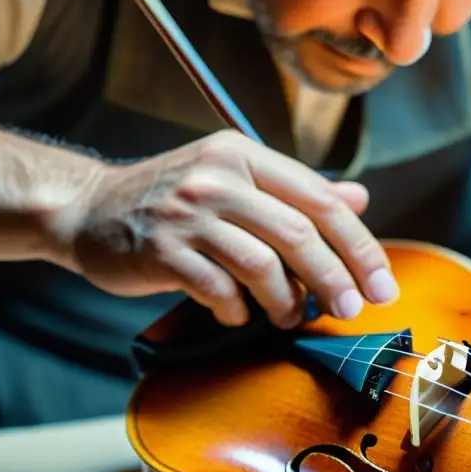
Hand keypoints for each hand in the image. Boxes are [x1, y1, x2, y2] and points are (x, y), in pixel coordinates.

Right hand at [48, 130, 397, 327]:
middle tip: (350, 309)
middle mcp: (216, 177)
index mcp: (243, 155)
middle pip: (297, 232)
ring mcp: (185, 213)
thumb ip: (295, 192)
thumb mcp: (235, 181)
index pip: (319, 199)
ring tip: (289, 316)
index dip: (359, 245)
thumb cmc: (173, 203)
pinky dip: (237, 311)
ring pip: (262, 264)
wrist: (88, 209)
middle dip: (334, 278)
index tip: (382, 284)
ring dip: (286, 300)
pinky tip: (238, 316)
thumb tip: (359, 201)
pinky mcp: (160, 250)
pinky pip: (218, 289)